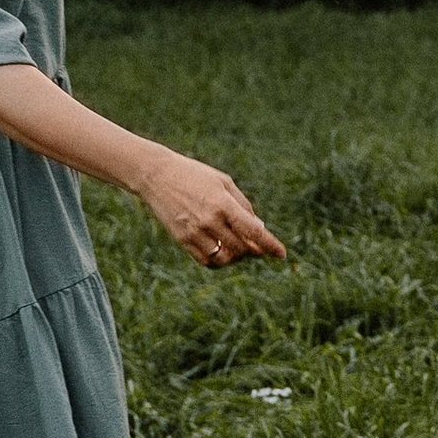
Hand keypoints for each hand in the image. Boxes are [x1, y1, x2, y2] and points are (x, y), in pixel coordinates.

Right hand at [137, 147, 287, 268]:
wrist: (156, 175)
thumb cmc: (195, 175)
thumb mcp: (224, 182)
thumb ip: (243, 205)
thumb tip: (259, 229)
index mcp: (223, 203)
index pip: (253, 231)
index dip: (270, 245)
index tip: (281, 254)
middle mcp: (209, 221)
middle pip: (241, 249)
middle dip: (253, 251)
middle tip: (257, 247)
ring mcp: (194, 232)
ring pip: (224, 259)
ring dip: (236, 258)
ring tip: (239, 249)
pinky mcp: (182, 240)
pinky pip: (206, 261)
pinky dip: (218, 261)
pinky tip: (223, 252)